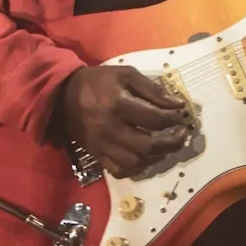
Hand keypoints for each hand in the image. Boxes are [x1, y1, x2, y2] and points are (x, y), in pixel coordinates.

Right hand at [52, 65, 191, 178]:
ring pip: (136, 162)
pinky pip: (121, 171)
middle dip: (172, 143)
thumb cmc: (98, 82)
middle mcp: (110, 129)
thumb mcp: (126, 74)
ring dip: (158, 157)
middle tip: (182, 135)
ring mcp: (102, 146)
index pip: (154, 118)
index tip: (181, 115)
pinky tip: (146, 157)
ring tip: (167, 146)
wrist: (63, 96)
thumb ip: (152, 89)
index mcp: (117, 105)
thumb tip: (177, 105)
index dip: (173, 119)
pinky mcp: (97, 155)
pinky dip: (138, 168)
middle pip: (148, 146)